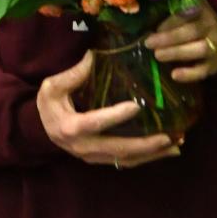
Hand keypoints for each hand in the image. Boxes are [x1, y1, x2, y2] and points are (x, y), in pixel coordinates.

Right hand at [37, 51, 181, 168]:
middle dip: (145, 145)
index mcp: (71, 127)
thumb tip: (93, 56)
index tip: (136, 106)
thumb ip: (73, 74)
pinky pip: (126, 162)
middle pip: (118, 149)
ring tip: (176, 144)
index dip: (115, 116)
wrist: (40, 130)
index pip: (95, 122)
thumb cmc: (48, 105)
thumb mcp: (52, 86)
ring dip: (152, 154)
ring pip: (125, 160)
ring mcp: (93, 157)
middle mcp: (84, 147)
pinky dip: (147, 157)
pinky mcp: (101, 159)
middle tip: (169, 136)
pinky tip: (166, 150)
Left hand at [146, 0, 216, 81]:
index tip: (155, 29)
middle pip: (193, 31)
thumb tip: (152, 31)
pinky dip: (189, 74)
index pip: (187, 13)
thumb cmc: (190, 24)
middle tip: (149, 43)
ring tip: (158, 55)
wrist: (214, 39)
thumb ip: (170, 19)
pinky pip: (204, 70)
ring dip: (177, 52)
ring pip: (201, 49)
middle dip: (170, 37)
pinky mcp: (215, 64)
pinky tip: (174, 75)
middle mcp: (213, 26)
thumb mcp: (182, 15)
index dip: (170, 21)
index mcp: (203, 9)